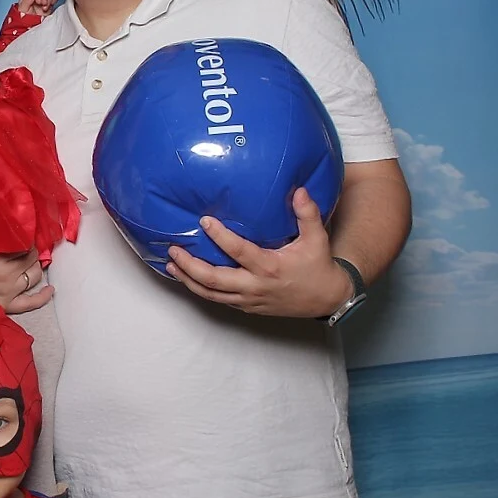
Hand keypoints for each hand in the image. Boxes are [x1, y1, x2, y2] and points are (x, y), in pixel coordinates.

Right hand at [0, 240, 51, 313]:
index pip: (20, 246)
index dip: (24, 239)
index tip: (23, 235)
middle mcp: (7, 275)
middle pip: (30, 259)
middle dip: (32, 252)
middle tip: (28, 248)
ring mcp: (11, 291)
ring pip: (34, 276)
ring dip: (36, 267)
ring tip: (34, 262)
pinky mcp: (11, 305)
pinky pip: (32, 302)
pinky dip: (43, 296)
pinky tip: (51, 289)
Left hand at [15, 0, 56, 17]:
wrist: (31, 22)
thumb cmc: (25, 15)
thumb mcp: (23, 10)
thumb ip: (26, 2)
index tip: (39, 2)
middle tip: (43, 5)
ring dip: (49, 0)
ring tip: (45, 8)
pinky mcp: (49, 0)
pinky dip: (54, 0)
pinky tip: (50, 6)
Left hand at [164, 187, 350, 317]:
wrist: (326, 299)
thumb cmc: (318, 267)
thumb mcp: (316, 239)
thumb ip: (307, 214)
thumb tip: (299, 190)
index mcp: (269, 267)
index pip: (238, 251)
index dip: (219, 237)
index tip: (204, 221)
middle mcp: (255, 285)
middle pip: (213, 279)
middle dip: (190, 265)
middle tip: (173, 249)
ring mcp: (249, 299)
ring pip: (211, 294)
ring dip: (188, 280)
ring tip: (171, 264)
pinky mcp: (247, 307)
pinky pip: (218, 300)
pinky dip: (201, 289)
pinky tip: (188, 278)